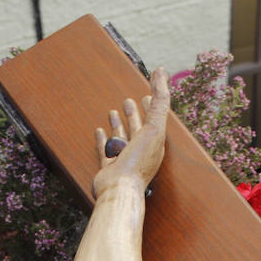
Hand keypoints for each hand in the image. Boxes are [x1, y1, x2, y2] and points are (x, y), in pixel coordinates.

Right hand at [91, 66, 169, 199]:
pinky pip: (105, 151)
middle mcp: (141, 152)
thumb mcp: (154, 126)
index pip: (154, 121)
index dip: (152, 106)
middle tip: (128, 101)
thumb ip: (160, 99)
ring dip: (118, 125)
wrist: (120, 189)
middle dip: (134, 114)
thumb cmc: (138, 161)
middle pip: (138, 129)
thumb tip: (161, 70)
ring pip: (121, 138)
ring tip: (113, 112)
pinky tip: (99, 130)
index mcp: (154, 144)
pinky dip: (102, 139)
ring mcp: (124, 161)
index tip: (147, 94)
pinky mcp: (109, 168)